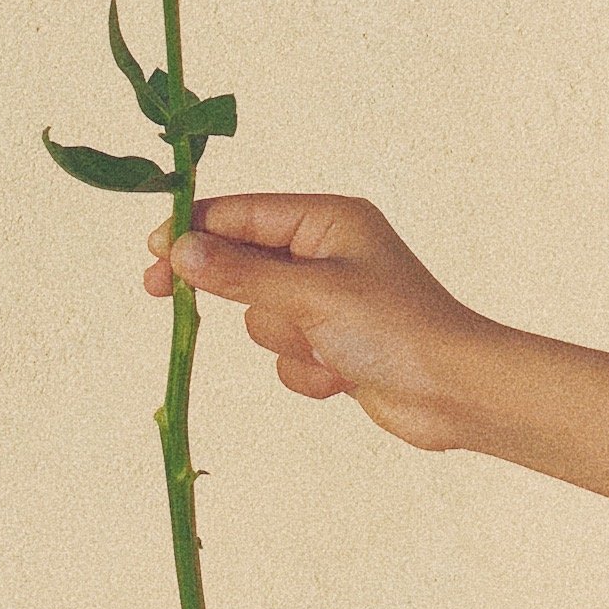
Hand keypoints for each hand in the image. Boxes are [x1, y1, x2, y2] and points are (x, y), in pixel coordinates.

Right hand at [144, 194, 491, 450]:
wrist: (456, 393)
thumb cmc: (397, 328)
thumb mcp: (311, 294)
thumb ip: (241, 273)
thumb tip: (181, 251)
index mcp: (328, 221)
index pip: (243, 214)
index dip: (194, 230)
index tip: (151, 252)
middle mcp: (326, 254)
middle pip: (243, 264)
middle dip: (234, 290)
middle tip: (158, 293)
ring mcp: (329, 302)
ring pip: (262, 318)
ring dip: (287, 341)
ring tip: (329, 348)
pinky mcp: (335, 344)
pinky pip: (287, 356)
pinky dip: (307, 370)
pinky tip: (343, 376)